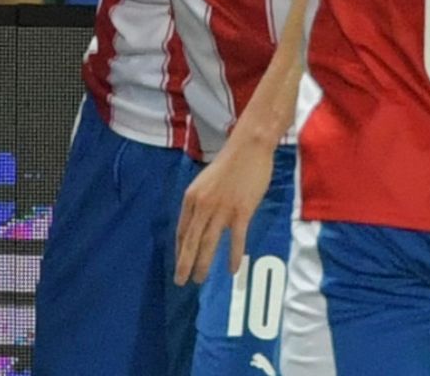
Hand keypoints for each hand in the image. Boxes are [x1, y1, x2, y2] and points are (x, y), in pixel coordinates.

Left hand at [174, 134, 276, 285]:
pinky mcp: (241, 212)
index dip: (181, 249)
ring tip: (199, 279)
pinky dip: (233, 256)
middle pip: (191, 240)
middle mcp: (202, 206)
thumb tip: (198, 224)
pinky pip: (236, 239)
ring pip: (209, 243)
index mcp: (191, 197)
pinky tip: (232, 271)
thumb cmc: (229, 164)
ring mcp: (222, 210)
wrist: (248, 149)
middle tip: (180, 281)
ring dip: (203, 264)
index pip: (183, 230)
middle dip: (185, 263)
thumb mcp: (205, 183)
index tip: (180, 263)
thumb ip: (200, 203)